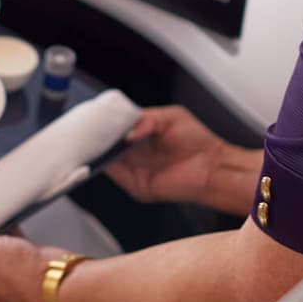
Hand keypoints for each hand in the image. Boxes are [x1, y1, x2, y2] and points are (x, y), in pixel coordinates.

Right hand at [103, 105, 231, 206]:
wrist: (213, 168)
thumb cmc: (199, 143)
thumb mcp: (171, 117)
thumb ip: (146, 118)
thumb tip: (127, 132)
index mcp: (142, 136)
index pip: (115, 128)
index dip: (105, 122)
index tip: (96, 116)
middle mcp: (136, 153)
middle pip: (107, 144)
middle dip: (97, 135)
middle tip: (89, 126)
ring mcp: (134, 170)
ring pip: (106, 159)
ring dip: (98, 149)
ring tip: (92, 136)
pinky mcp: (136, 185)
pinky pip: (115, 175)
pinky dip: (104, 164)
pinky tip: (104, 153)